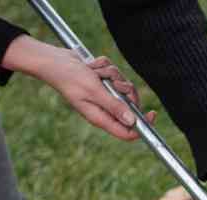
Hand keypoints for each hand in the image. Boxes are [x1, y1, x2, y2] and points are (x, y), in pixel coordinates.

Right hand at [1, 36, 155, 141]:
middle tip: (115, 83)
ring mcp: (103, 95)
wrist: (54, 60)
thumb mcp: (94, 91)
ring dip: (112, 74)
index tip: (152, 114)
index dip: (142, 127)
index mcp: (101, 117)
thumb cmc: (69, 77)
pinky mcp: (101, 82)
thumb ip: (114, 106)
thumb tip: (132, 121)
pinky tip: (92, 67)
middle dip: (125, 90)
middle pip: (129, 105)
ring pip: (122, 86)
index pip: (127, 131)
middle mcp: (103, 108)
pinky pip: (113, 73)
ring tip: (96, 72)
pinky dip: (104, 67)